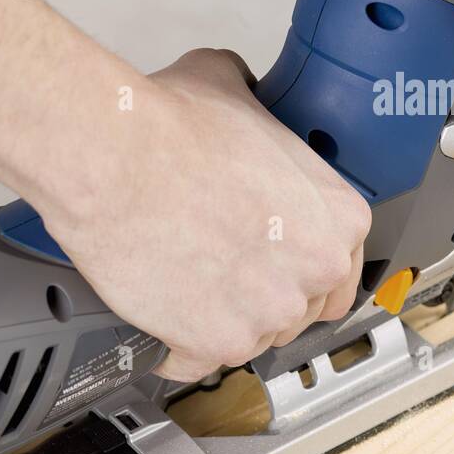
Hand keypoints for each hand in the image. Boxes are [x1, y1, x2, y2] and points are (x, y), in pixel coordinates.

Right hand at [36, 48, 370, 383]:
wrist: (114, 158)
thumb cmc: (172, 128)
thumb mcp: (237, 90)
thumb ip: (258, 108)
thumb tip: (244, 97)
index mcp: (338, 216)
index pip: (339, 268)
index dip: (298, 265)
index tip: (274, 263)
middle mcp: (314, 270)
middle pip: (299, 308)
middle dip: (263, 295)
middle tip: (223, 268)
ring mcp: (269, 313)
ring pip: (253, 338)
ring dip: (223, 321)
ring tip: (187, 282)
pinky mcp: (217, 344)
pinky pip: (198, 362)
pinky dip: (175, 347)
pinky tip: (162, 312)